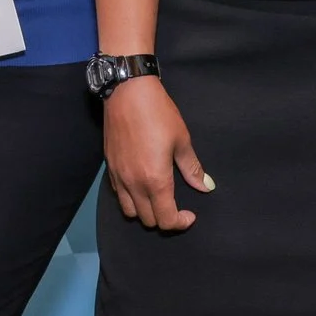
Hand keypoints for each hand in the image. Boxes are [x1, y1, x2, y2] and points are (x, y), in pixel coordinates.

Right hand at [103, 77, 212, 231]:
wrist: (128, 93)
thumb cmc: (159, 114)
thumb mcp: (182, 140)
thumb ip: (192, 168)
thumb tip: (206, 187)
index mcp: (156, 180)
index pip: (166, 219)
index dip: (181, 222)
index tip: (190, 215)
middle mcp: (134, 184)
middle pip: (148, 220)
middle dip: (165, 219)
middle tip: (176, 206)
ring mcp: (119, 177)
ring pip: (130, 212)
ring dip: (145, 212)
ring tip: (157, 198)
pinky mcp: (109, 168)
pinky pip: (119, 196)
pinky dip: (131, 199)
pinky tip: (141, 185)